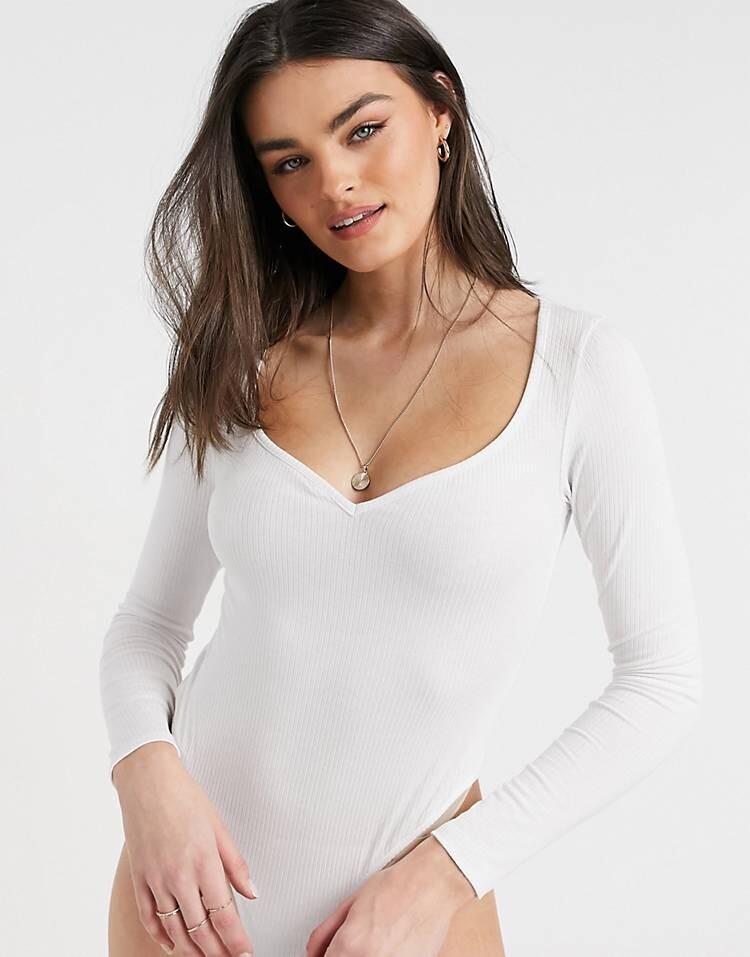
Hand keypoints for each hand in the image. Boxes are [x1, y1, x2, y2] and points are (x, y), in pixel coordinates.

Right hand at [113, 742, 257, 955]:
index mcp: (204, 862)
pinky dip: (161, 936)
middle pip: (199, 930)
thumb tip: (251, 892)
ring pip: (174, 930)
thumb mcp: (219, 827)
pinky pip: (149, 917)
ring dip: (191, 950)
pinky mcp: (139, 879)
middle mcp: (179, 877)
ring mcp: (156, 881)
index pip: (223, 915)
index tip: (245, 953)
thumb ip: (236, 864)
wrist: (148, 783)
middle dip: (217, 952)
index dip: (236, 941)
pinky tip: (173, 945)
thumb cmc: (185, 798)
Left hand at [305, 834, 475, 956]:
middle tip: (357, 945)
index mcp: (349, 946)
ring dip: (367, 956)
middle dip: (345, 956)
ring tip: (378, 942)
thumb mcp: (350, 904)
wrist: (433, 883)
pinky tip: (392, 946)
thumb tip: (312, 953)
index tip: (332, 953)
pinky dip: (388, 956)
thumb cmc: (396, 886)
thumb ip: (325, 934)